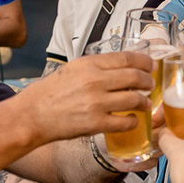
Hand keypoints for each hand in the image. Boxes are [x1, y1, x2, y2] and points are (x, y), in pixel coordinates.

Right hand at [20, 51, 153, 143]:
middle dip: (148, 81)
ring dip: (144, 102)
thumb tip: (121, 68)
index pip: (127, 58)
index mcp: (88, 64)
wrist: (32, 115)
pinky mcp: (95, 123)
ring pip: (135, 99)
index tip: (151, 65)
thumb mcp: (72, 69)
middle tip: (150, 84)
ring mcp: (96, 103)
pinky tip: (132, 120)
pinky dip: (133, 121)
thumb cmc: (50, 93)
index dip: (144, 62)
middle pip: (135, 77)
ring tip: (144, 103)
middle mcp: (94, 81)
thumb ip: (95, 68)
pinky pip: (125, 122)